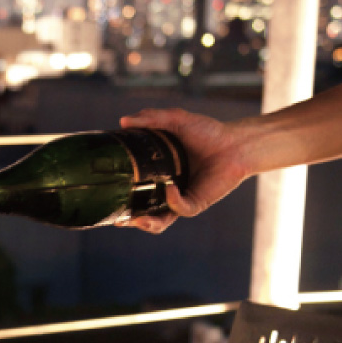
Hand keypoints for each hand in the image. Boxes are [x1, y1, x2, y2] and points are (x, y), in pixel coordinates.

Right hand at [117, 108, 253, 233]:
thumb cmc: (208, 132)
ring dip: (147, 223)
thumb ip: (151, 119)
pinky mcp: (198, 202)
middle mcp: (168, 190)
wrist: (236, 142)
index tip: (105, 194)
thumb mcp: (175, 121)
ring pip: (161, 221)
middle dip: (131, 220)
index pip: (136, 189)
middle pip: (145, 212)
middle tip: (118, 220)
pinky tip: (168, 188)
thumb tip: (124, 121)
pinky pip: (182, 208)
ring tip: (136, 220)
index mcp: (158, 174)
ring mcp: (182, 198)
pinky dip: (173, 200)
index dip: (121, 195)